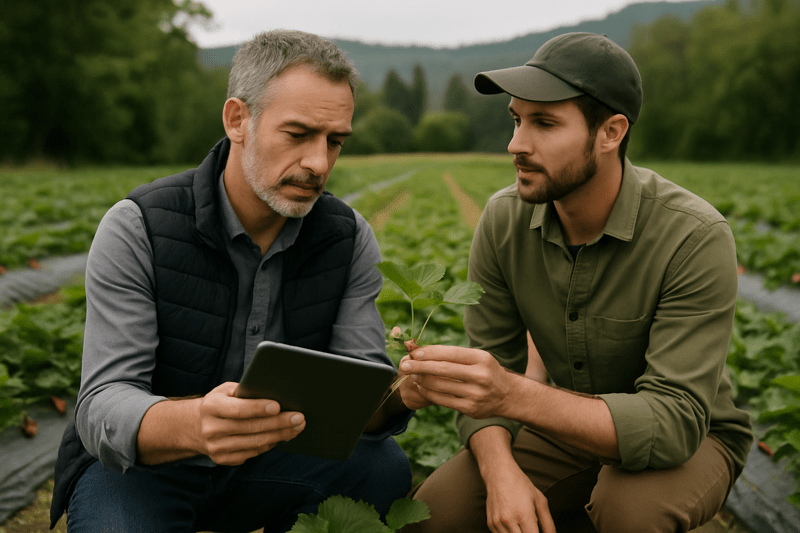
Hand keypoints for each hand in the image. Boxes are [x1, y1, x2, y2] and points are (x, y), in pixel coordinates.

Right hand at [195, 382, 304, 464]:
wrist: (196, 427)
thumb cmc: (219, 403)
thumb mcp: (225, 390)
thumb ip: (244, 391)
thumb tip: (274, 392)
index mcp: (211, 407)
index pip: (237, 409)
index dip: (258, 408)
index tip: (278, 405)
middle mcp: (211, 429)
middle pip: (251, 428)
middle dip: (279, 423)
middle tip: (299, 417)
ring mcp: (217, 447)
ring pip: (255, 443)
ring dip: (280, 435)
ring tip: (297, 427)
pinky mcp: (224, 459)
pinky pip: (253, 453)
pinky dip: (270, 444)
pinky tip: (283, 436)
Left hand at [399, 345, 516, 418]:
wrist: (507, 395)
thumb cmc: (485, 371)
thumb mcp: (477, 358)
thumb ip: (452, 354)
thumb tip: (420, 349)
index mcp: (482, 358)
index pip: (450, 353)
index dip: (429, 353)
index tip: (414, 352)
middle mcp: (480, 376)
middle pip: (443, 370)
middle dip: (420, 366)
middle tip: (404, 364)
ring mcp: (475, 394)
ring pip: (440, 386)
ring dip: (421, 380)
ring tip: (411, 375)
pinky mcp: (469, 409)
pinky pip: (442, 400)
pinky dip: (428, 393)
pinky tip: (421, 387)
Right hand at [484, 463, 555, 532]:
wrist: (498, 474)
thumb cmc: (520, 485)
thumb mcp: (540, 501)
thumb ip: (548, 524)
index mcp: (524, 515)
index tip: (538, 532)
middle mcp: (509, 520)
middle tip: (531, 527)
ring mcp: (498, 523)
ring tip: (522, 525)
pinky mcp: (491, 524)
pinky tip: (513, 524)